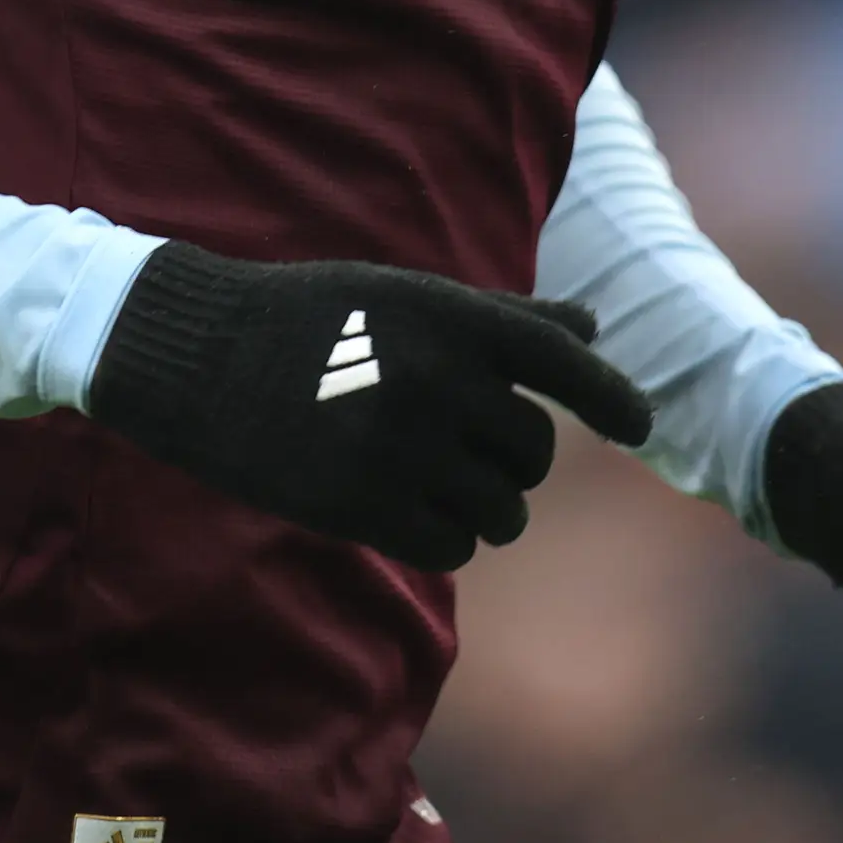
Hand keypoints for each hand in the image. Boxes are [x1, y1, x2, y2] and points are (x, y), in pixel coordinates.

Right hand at [85, 242, 655, 571]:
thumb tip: (592, 328)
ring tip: (432, 481)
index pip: (566, 364)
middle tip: (467, 447)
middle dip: (513, 459)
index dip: (614, 399)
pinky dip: (441, 536)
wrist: (202, 356)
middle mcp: (441, 382)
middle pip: (534, 452)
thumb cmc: (314, 318)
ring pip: (501, 512)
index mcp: (455, 320)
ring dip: (482, 507)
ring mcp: (404, 448)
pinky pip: (451, 546)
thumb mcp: (409, 296)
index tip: (639, 425)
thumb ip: (504, 319)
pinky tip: (403, 510)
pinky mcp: (366, 508)